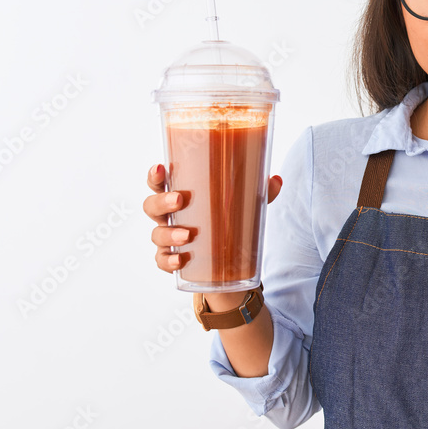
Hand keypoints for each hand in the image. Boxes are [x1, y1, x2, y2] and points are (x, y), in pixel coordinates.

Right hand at [143, 164, 282, 273]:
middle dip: (162, 202)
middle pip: (151, 206)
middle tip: (179, 200)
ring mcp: (168, 239)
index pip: (159, 182)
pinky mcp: (172, 261)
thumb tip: (276, 179)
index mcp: (179, 195)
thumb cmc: (226, 220)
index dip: (155, 175)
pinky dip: (169, 261)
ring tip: (188, 235)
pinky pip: (162, 261)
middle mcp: (168, 216)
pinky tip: (181, 260)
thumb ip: (260, 191)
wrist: (226, 261)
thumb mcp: (244, 204)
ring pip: (157, 234)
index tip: (162, 167)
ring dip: (169, 233)